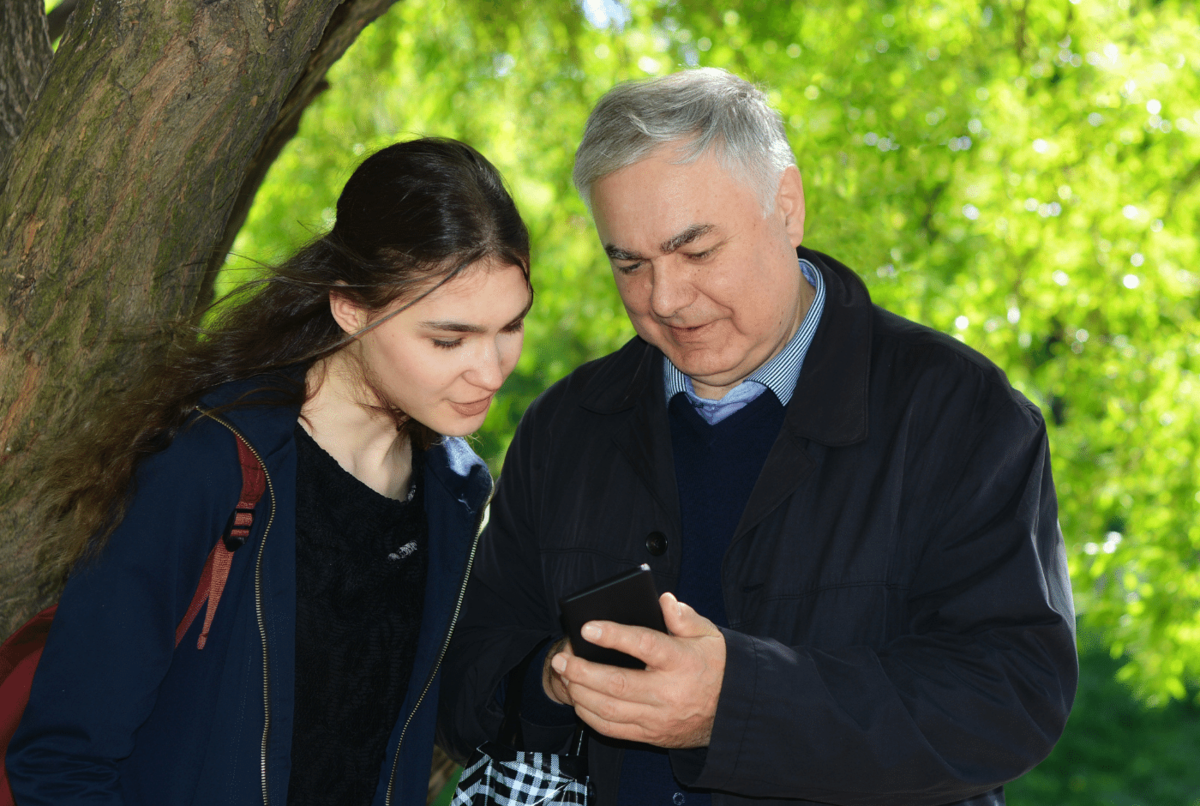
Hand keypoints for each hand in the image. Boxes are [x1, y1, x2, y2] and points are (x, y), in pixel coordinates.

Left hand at [548, 592, 724, 747]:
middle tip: (562, 658)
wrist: (731, 711)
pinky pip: (613, 730)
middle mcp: (668, 693)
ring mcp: (658, 718)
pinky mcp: (651, 735)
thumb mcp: (708, 635)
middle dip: (582, 671)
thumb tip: (664, 601)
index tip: (587, 628)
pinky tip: (579, 699)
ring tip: (564, 675)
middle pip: (617, 684)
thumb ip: (684, 617)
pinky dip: (590, 715)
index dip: (613, 636)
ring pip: (609, 710)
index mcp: (681, 662)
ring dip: (580, 693)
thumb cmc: (715, 666)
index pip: (644, 646)